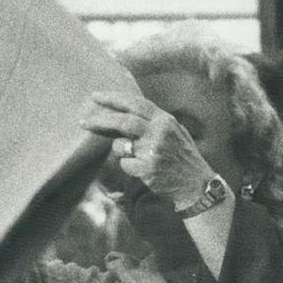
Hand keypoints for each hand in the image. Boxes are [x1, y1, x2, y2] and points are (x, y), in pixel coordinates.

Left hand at [80, 91, 216, 210]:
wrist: (198, 186)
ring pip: (120, 145)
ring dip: (120, 151)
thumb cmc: (184, 159)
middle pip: (122, 121)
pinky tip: (145, 172)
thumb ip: (153, 122)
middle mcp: (160, 133)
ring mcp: (154, 151)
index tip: (94, 96)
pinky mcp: (148, 169)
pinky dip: (129, 167)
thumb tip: (121, 115)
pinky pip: (125, 165)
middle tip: (83, 122)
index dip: (113, 98)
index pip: (135, 103)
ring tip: (137, 157)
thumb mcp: (175, 133)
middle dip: (100, 120)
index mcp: (166, 121)